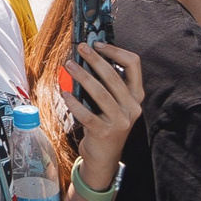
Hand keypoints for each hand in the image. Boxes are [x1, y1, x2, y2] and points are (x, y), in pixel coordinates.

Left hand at [66, 44, 144, 168]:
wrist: (104, 155)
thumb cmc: (106, 122)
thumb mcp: (114, 103)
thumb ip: (107, 83)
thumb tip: (88, 55)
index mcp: (136, 96)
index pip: (134, 65)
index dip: (116, 51)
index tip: (98, 44)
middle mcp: (132, 107)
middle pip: (114, 76)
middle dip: (95, 59)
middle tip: (80, 48)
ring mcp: (120, 121)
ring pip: (100, 93)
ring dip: (82, 76)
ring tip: (68, 65)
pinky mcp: (104, 132)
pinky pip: (86, 114)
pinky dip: (73, 102)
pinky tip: (64, 93)